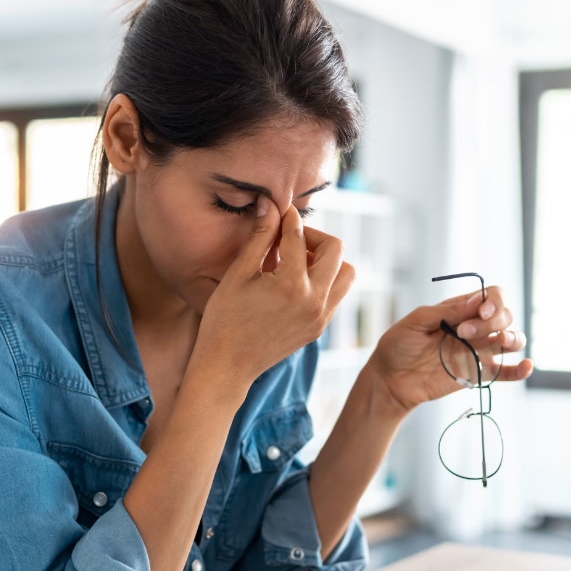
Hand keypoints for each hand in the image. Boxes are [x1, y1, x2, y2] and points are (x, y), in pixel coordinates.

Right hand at [193, 197, 354, 388]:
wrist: (227, 366)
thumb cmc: (224, 319)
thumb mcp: (238, 273)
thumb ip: (260, 237)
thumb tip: (270, 204)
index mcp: (292, 284)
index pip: (299, 236)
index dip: (287, 218)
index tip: (279, 210)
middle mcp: (315, 301)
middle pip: (336, 249)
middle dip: (314, 236)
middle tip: (289, 238)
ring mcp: (321, 317)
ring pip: (346, 273)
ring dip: (327, 260)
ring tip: (297, 261)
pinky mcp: (320, 328)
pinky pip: (337, 294)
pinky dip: (324, 280)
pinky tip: (295, 281)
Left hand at [367, 286, 533, 412]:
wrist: (390, 379)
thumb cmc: (399, 345)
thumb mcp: (416, 322)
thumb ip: (446, 311)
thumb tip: (476, 301)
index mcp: (460, 309)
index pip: (491, 297)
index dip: (493, 301)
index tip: (480, 311)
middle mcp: (475, 327)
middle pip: (504, 316)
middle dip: (492, 321)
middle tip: (464, 332)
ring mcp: (479, 350)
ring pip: (512, 339)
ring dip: (513, 337)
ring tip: (501, 341)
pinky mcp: (479, 374)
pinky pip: (507, 372)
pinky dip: (521, 369)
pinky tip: (526, 366)